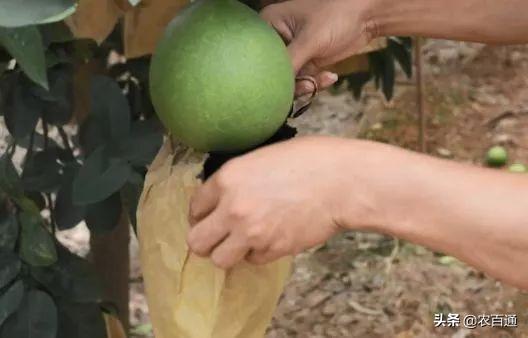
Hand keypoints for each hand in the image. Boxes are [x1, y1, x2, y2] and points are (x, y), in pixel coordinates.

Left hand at [187, 136, 374, 268]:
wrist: (342, 180)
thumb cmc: (309, 160)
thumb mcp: (262, 157)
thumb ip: (237, 179)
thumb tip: (224, 198)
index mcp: (228, 178)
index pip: (194, 207)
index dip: (201, 213)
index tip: (209, 216)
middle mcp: (233, 209)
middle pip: (197, 242)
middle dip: (205, 240)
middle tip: (217, 236)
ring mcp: (252, 233)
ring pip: (219, 259)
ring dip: (228, 252)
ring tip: (243, 241)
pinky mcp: (273, 250)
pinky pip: (252, 260)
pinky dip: (258, 253)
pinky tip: (271, 238)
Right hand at [260, 0, 375, 95]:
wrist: (366, 16)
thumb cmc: (337, 16)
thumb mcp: (310, 40)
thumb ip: (289, 64)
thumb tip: (273, 87)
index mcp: (268, 25)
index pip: (259, 57)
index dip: (269, 73)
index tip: (286, 83)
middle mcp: (275, 39)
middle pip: (271, 71)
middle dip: (291, 83)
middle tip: (308, 84)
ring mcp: (291, 52)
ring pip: (287, 81)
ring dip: (306, 85)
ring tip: (325, 78)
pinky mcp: (304, 63)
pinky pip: (302, 81)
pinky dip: (315, 83)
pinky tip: (330, 76)